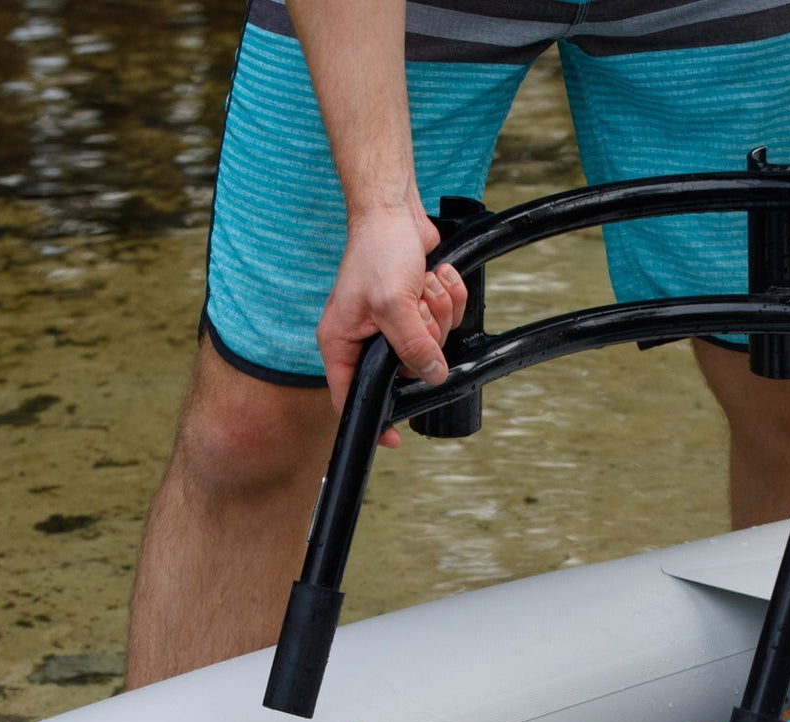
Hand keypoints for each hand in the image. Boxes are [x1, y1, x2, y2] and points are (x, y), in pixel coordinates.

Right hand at [314, 205, 468, 443]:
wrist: (394, 213)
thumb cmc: (377, 251)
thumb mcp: (393, 304)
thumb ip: (413, 345)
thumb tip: (432, 376)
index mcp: (341, 343)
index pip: (351, 396)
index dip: (374, 419)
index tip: (395, 440)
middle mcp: (364, 339)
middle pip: (406, 370)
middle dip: (425, 337)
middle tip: (418, 308)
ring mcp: (392, 325)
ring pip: (431, 346)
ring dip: (440, 312)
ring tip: (425, 285)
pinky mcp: (415, 310)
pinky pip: (443, 322)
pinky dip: (447, 299)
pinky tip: (437, 278)